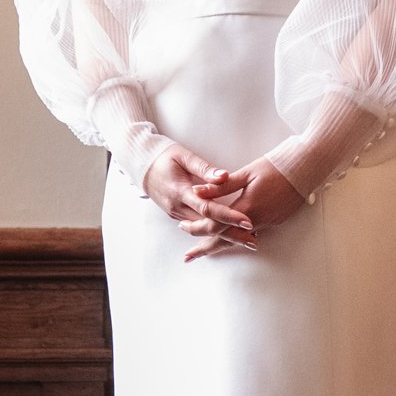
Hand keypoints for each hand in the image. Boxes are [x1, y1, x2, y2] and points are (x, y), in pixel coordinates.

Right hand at [142, 145, 256, 252]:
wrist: (140, 164)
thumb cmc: (163, 156)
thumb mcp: (183, 156)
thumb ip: (204, 168)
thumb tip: (224, 176)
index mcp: (181, 192)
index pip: (209, 209)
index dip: (229, 216)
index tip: (248, 221)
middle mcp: (178, 207)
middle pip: (208, 226)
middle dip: (232, 234)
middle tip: (254, 239)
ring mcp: (175, 213)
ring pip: (203, 230)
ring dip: (224, 236)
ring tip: (247, 239)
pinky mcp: (176, 214)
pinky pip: (197, 227)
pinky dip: (213, 232)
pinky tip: (229, 234)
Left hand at [179, 156, 304, 260]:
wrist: (306, 168)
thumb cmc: (276, 166)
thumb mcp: (246, 173)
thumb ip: (221, 186)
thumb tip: (197, 192)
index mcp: (247, 207)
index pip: (216, 225)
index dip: (198, 228)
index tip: (183, 229)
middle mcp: (257, 220)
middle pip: (226, 240)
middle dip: (206, 248)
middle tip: (189, 256)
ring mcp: (268, 222)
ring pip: (239, 239)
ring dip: (221, 243)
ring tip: (205, 248)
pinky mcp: (276, 220)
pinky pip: (252, 233)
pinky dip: (238, 237)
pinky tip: (230, 236)